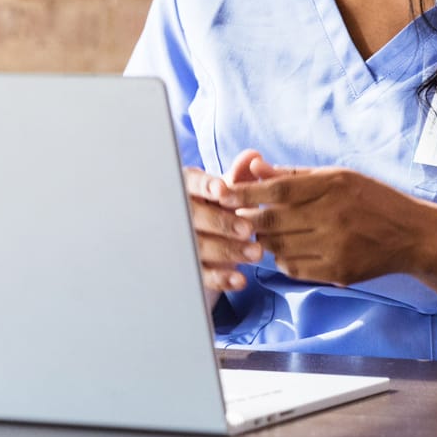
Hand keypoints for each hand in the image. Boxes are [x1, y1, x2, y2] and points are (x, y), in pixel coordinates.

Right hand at [183, 150, 264, 291]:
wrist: (203, 240)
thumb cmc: (217, 206)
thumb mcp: (228, 191)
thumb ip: (240, 175)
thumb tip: (253, 157)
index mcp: (187, 188)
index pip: (192, 184)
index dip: (206, 187)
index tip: (223, 191)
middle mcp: (179, 214)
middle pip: (195, 217)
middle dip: (222, 222)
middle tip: (248, 228)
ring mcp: (182, 243)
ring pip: (199, 246)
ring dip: (228, 250)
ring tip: (256, 253)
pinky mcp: (189, 269)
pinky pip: (201, 275)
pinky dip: (220, 279)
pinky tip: (240, 280)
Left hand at [219, 159, 426, 285]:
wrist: (411, 234)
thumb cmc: (371, 199)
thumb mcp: (338, 176)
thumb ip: (294, 176)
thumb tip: (253, 168)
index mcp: (333, 185)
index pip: (277, 190)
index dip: (245, 193)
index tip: (222, 193)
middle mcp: (333, 216)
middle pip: (273, 221)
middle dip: (247, 220)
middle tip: (235, 217)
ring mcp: (335, 246)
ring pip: (278, 247)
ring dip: (264, 241)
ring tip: (265, 232)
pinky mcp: (337, 271)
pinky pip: (293, 268)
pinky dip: (283, 259)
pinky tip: (290, 249)